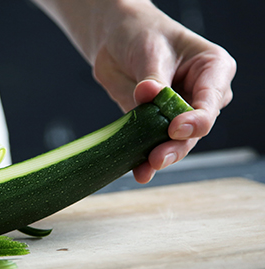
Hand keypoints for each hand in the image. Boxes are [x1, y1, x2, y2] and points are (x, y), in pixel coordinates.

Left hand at [91, 2, 235, 182]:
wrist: (115, 39)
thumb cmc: (143, 35)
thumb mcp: (150, 51)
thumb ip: (152, 78)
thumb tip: (148, 93)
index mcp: (213, 70)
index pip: (210, 101)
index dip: (195, 120)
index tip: (175, 128)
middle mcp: (201, 96)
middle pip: (195, 128)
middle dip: (177, 145)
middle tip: (158, 157)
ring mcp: (179, 113)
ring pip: (176, 141)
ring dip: (161, 156)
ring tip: (146, 167)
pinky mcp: (154, 124)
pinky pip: (152, 143)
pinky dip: (144, 158)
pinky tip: (139, 171)